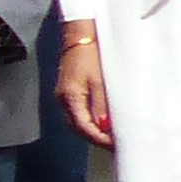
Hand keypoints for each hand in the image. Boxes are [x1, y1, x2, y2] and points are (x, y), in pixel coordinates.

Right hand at [55, 31, 113, 145]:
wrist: (80, 36)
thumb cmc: (90, 54)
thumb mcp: (100, 80)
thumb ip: (101, 105)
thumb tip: (104, 127)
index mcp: (70, 97)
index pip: (84, 128)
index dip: (100, 139)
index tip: (117, 145)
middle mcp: (63, 100)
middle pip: (78, 129)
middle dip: (97, 139)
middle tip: (116, 144)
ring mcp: (64, 96)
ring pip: (77, 123)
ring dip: (93, 132)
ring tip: (111, 135)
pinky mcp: (68, 92)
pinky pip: (78, 114)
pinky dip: (89, 122)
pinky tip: (102, 122)